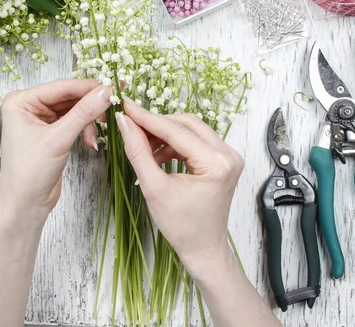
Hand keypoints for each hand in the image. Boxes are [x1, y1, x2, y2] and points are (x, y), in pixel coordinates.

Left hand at [0, 79, 110, 220]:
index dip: (89, 86)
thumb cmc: (29, 174)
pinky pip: (74, 122)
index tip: (113, 85)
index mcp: (22, 101)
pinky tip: (91, 141)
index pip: (62, 87)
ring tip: (101, 130)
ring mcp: (41, 120)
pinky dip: (86, 129)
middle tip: (115, 104)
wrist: (26, 205)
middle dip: (91, 103)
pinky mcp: (52, 133)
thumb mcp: (58, 139)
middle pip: (69, 96)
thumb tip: (106, 92)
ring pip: (75, 109)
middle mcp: (30, 107)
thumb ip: (83, 113)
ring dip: (90, 119)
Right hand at [115, 98, 243, 273]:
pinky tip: (158, 156)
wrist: (202, 247)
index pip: (176, 131)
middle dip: (157, 123)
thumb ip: (138, 152)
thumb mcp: (154, 188)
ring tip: (143, 148)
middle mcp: (229, 155)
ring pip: (191, 129)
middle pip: (187, 124)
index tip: (125, 106)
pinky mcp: (223, 160)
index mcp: (217, 163)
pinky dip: (175, 144)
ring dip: (165, 134)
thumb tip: (124, 123)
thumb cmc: (181, 226)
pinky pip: (196, 140)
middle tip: (130, 125)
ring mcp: (229, 156)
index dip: (147, 118)